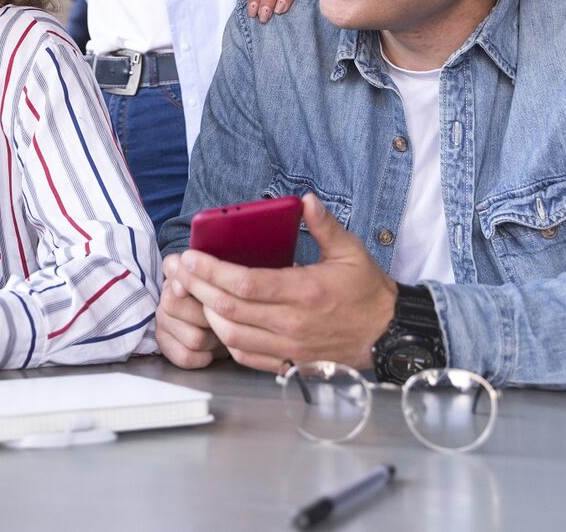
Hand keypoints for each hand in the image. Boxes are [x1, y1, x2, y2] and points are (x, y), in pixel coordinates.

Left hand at [168, 195, 396, 372]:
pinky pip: (245, 356)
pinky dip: (224, 339)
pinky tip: (216, 320)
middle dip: (196, 288)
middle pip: (228, 309)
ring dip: (205, 314)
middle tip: (177, 271)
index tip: (191, 257)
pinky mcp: (289, 364)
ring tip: (191, 292)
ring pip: (231, 335)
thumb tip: (305, 200)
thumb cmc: (367, 292)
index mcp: (305, 292)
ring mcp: (289, 348)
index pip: (245, 284)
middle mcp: (292, 323)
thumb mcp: (351, 252)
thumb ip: (325, 225)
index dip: (211, 271)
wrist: (389, 335)